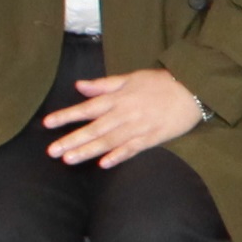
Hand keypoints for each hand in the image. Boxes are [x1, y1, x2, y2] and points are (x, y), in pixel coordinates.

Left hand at [45, 67, 206, 169]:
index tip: (48, 124)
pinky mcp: (152, 138)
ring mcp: (139, 127)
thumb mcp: (131, 78)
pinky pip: (132, 149)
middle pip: (95, 128)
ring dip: (89, 150)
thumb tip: (79, 86)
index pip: (87, 108)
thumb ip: (104, 84)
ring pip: (109, 141)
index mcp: (119, 97)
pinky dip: (119, 156)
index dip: (67, 115)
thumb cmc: (160, 82)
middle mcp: (125, 113)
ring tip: (70, 159)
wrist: (193, 89)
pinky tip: (104, 164)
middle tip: (52, 151)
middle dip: (72, 139)